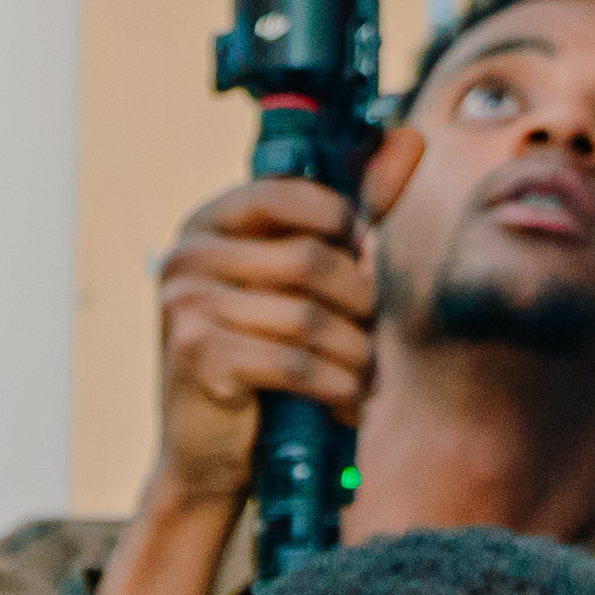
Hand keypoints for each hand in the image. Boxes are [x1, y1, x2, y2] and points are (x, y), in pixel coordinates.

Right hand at [138, 173, 384, 523]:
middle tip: (368, 338)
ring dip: (353, 356)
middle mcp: (185, 257)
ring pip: (309, 318)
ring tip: (361, 378)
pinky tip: (343, 405)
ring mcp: (185, 306)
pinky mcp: (197, 357)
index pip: (287, 194)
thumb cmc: (262, 361)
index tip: (355, 262)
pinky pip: (294, 363)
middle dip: (358, 305)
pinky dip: (334, 388)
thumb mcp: (298, 282)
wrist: (207, 455)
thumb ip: (348, 213)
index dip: (340, 226)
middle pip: (311, 260)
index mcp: (206, 225)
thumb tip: (409, 138)